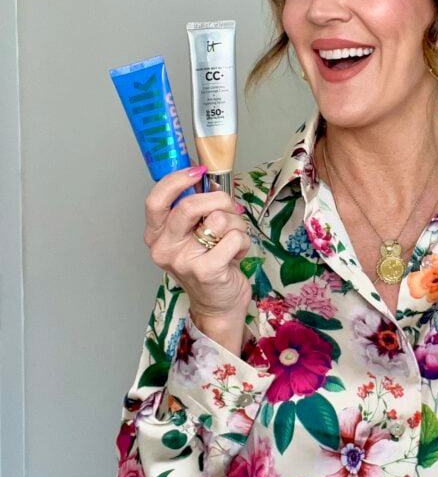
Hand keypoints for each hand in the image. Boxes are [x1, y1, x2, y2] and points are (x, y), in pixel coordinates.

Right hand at [144, 167, 251, 347]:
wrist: (218, 305)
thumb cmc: (209, 263)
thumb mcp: (193, 234)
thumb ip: (194, 207)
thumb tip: (201, 171)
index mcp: (157, 235)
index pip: (156, 200)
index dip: (177, 180)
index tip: (198, 171)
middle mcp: (164, 248)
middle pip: (190, 206)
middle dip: (219, 199)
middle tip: (229, 207)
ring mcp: (183, 261)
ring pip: (218, 219)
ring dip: (236, 224)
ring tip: (233, 238)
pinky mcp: (206, 271)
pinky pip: (233, 238)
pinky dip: (242, 242)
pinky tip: (237, 254)